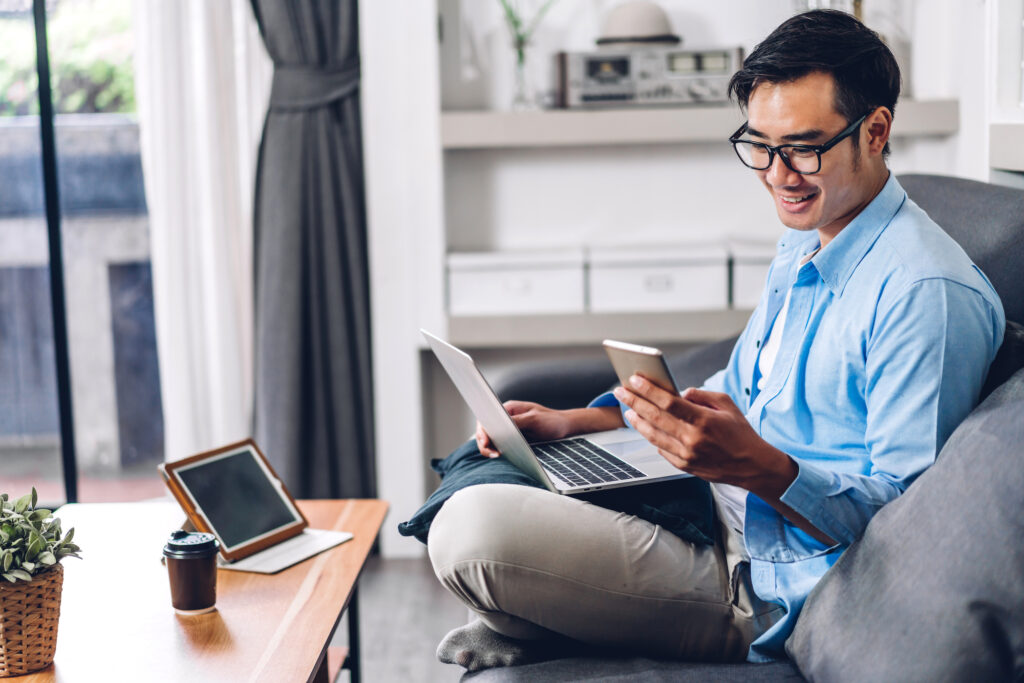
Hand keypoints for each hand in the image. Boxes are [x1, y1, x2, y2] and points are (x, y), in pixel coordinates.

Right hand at [474, 401, 572, 457]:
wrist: (565, 428)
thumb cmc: (551, 420)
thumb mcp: (534, 419)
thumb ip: (517, 421)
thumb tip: (499, 426)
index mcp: (508, 409)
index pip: (487, 417)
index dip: (483, 430)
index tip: (485, 440)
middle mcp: (505, 418)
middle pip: (486, 430)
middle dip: (484, 442)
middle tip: (492, 453)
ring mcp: (508, 430)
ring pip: (491, 440)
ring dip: (490, 448)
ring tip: (496, 455)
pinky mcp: (513, 440)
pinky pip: (500, 446)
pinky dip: (497, 451)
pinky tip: (500, 456)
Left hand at [613, 376, 795, 496]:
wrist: (752, 466)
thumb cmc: (741, 433)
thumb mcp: (727, 405)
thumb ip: (702, 395)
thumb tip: (680, 392)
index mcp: (704, 421)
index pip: (668, 402)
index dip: (648, 390)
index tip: (635, 380)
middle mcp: (692, 439)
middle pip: (655, 417)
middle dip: (634, 401)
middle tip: (621, 391)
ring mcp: (686, 455)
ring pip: (653, 435)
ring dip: (637, 421)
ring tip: (627, 409)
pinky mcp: (684, 466)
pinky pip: (661, 449)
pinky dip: (652, 436)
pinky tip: (645, 427)